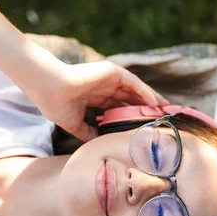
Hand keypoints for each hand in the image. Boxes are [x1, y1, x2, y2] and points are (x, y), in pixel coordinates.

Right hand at [38, 60, 169, 141]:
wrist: (50, 90)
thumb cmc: (57, 105)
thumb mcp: (75, 124)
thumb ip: (88, 132)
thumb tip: (99, 143)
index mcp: (95, 98)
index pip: (119, 108)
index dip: (133, 118)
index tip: (145, 129)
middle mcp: (104, 87)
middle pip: (132, 100)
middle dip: (147, 110)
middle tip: (163, 121)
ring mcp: (108, 79)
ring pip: (136, 91)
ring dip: (151, 100)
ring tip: (166, 111)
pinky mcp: (112, 72)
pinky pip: (134, 83)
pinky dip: (145, 92)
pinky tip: (156, 103)